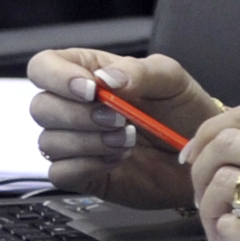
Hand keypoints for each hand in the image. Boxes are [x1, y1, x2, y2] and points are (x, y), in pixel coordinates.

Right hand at [22, 50, 217, 208]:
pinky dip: (87, 167)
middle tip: (118, 119)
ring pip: (48, 142)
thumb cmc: (184, 111)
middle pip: (40, 107)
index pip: (43, 67)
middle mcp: (73, 106)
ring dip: (89, 143)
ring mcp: (75, 142)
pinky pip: (60, 173)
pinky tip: (116, 161)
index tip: (90, 90)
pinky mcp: (82, 173)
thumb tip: (105, 79)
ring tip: (126, 142)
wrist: (200, 155)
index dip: (57, 77)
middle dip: (78, 116)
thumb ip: (139, 71)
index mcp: (86, 73)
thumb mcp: (171, 79)